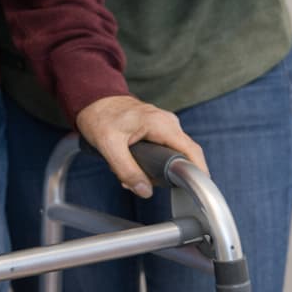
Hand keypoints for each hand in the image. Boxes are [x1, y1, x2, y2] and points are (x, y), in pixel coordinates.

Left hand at [75, 95, 206, 196]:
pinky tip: (132, 166)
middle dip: (165, 176)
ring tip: (130, 174)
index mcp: (161, 123)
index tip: (195, 192)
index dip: (198, 174)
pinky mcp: (158, 129)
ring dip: (154, 171)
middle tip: (142, 183)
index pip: (192, 152)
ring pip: (172, 156)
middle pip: (183, 157)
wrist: (92, 99)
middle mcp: (168, 122)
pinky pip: (164, 151)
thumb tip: (145, 191)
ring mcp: (165, 125)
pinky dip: (151, 163)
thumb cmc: (100, 116)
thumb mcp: (108, 145)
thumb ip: (127, 170)